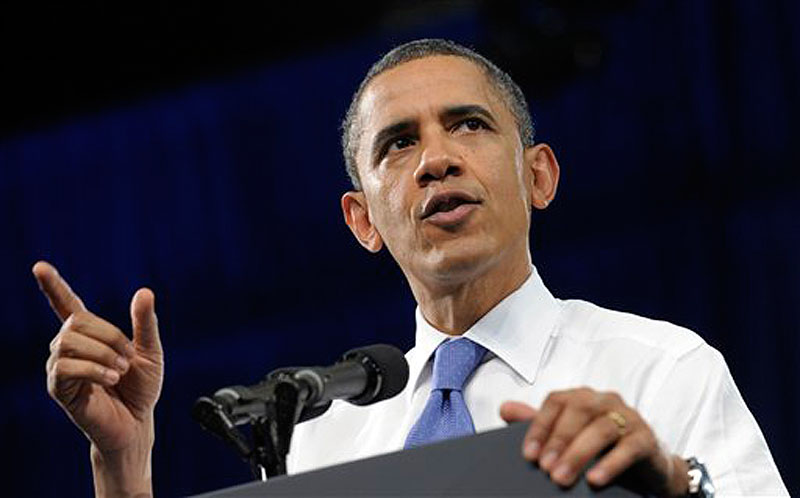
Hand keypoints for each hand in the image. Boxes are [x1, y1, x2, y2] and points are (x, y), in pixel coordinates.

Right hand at [35, 261, 162, 495]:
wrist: (137, 423)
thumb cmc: (142, 389)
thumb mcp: (151, 352)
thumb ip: (145, 323)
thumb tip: (144, 291)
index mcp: (91, 335)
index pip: (67, 304)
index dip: (53, 286)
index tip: (39, 266)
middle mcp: (70, 347)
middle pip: (76, 321)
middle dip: (108, 335)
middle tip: (127, 358)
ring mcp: (61, 366)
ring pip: (69, 341)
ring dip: (102, 352)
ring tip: (120, 370)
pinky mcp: (58, 387)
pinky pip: (66, 366)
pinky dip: (93, 368)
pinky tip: (110, 378)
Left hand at [500, 388, 687, 496]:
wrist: (646, 466)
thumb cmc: (602, 446)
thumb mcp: (568, 434)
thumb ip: (538, 422)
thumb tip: (505, 409)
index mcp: (582, 397)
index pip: (556, 401)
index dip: (540, 426)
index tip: (528, 454)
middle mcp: (605, 401)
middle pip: (579, 411)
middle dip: (558, 440)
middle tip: (544, 468)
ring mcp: (628, 417)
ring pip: (602, 428)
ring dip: (579, 454)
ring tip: (562, 477)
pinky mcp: (646, 438)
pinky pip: (629, 447)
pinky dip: (610, 463)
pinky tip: (594, 479)